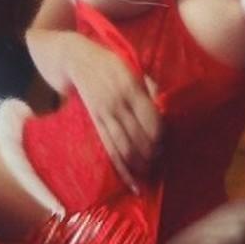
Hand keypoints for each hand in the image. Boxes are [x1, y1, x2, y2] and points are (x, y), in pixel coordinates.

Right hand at [66, 36, 161, 193]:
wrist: (77, 60)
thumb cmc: (111, 63)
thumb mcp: (133, 67)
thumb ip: (149, 86)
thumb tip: (164, 106)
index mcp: (130, 87)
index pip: (151, 119)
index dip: (161, 135)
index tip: (167, 140)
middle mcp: (117, 103)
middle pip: (139, 137)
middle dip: (153, 153)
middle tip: (161, 159)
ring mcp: (105, 115)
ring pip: (124, 148)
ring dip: (140, 164)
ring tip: (150, 172)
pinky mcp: (96, 123)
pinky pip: (110, 150)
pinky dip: (122, 170)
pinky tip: (132, 183)